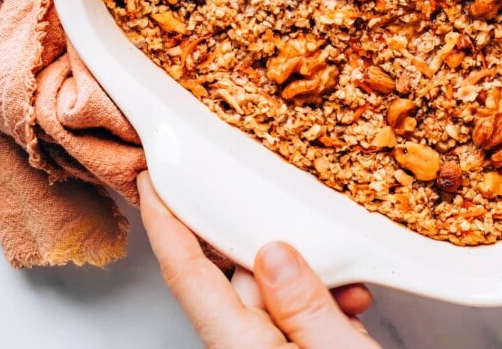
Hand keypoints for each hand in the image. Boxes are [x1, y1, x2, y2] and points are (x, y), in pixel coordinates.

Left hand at [138, 172, 380, 347]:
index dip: (165, 224)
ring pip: (270, 298)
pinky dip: (320, 307)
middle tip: (307, 230)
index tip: (151, 180)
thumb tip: (270, 251)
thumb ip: (303, 304)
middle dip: (268, 248)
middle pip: (235, 280)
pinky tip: (351, 308)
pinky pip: (290, 322)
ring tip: (350, 294)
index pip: (188, 276)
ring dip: (307, 284)